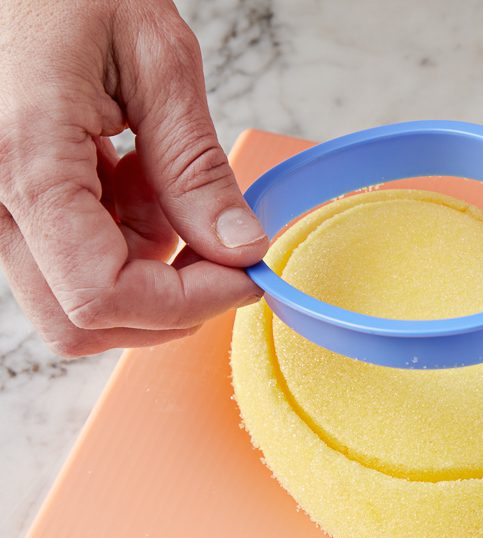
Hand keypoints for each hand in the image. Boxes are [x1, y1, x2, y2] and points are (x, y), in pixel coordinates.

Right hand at [0, 0, 267, 357]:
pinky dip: (124, 242)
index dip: (187, 302)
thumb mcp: (157, 61)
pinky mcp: (10, 202)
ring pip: (78, 298)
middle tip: (224, 252)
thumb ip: (195, 165)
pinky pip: (70, 260)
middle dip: (169, 303)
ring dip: (147, 269)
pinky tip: (138, 181)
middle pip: (84, 319)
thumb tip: (240, 247)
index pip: (103, 296)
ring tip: (167, 188)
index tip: (246, 275)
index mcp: (26, 161)